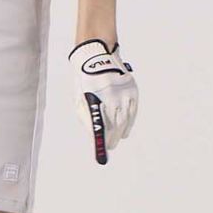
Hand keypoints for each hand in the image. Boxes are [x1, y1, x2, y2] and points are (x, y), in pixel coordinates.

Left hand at [69, 39, 138, 164]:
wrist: (96, 54)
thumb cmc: (84, 81)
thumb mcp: (78, 99)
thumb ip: (86, 118)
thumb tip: (93, 137)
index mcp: (95, 99)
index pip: (100, 127)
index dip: (101, 144)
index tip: (101, 157)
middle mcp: (111, 96)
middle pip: (115, 125)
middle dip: (111, 139)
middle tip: (109, 148)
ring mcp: (123, 92)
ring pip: (125, 120)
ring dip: (120, 133)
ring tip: (116, 141)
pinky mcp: (131, 89)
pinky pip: (133, 111)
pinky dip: (130, 123)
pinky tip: (125, 131)